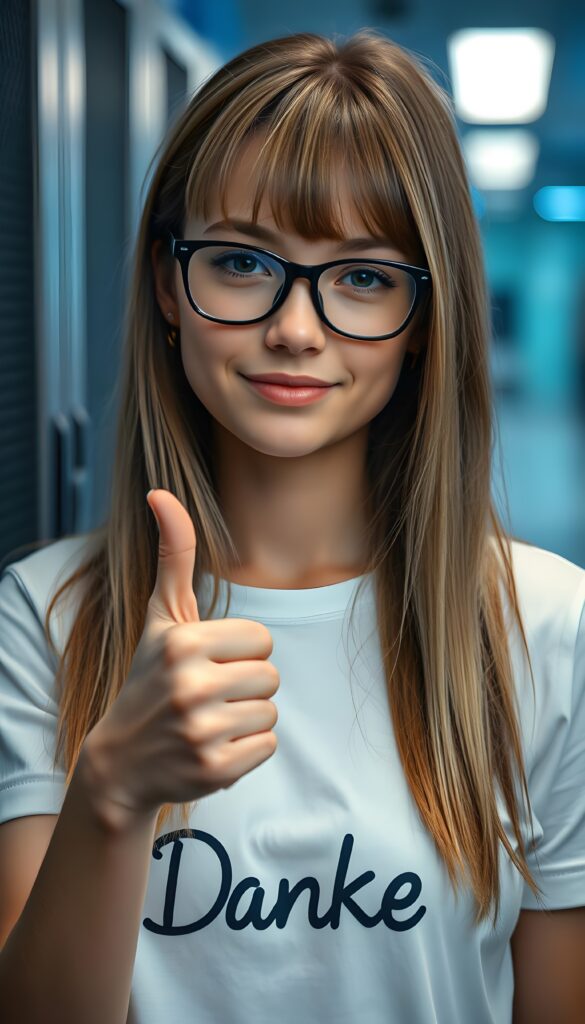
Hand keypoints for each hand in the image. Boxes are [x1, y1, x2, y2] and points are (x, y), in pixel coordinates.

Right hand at [84, 489, 278, 828]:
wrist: (122, 760)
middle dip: (246, 685)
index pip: (263, 639)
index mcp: (182, 643)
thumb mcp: (160, 617)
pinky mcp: (215, 770)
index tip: (209, 663)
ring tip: (209, 720)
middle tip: (208, 696)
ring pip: (271, 711)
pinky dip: (247, 750)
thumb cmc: (150, 677)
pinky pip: (267, 746)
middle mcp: (190, 686)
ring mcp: (201, 731)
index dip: (242, 651)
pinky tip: (212, 747)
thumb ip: (173, 554)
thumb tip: (161, 492)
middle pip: (270, 676)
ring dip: (247, 717)